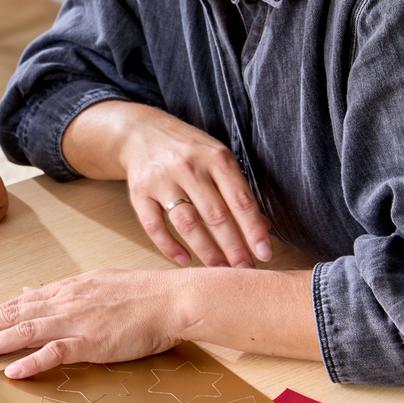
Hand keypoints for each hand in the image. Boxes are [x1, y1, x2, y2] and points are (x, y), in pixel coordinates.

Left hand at [0, 269, 182, 378]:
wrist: (170, 298)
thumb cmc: (139, 292)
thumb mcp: (94, 282)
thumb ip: (61, 289)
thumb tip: (31, 289)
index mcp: (64, 289)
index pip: (18, 302)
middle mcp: (63, 302)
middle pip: (12, 315)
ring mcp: (75, 322)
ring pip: (25, 331)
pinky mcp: (91, 342)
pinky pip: (55, 353)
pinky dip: (32, 361)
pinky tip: (12, 371)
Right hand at [119, 107, 271, 267]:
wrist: (141, 132)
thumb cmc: (188, 149)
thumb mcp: (217, 157)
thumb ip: (237, 189)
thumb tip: (262, 226)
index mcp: (215, 157)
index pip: (240, 200)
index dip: (254, 230)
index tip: (264, 253)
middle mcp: (188, 168)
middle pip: (215, 216)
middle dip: (233, 247)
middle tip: (245, 270)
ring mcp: (161, 181)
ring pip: (187, 223)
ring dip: (206, 251)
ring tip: (220, 269)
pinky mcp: (139, 193)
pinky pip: (154, 226)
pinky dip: (169, 247)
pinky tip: (184, 261)